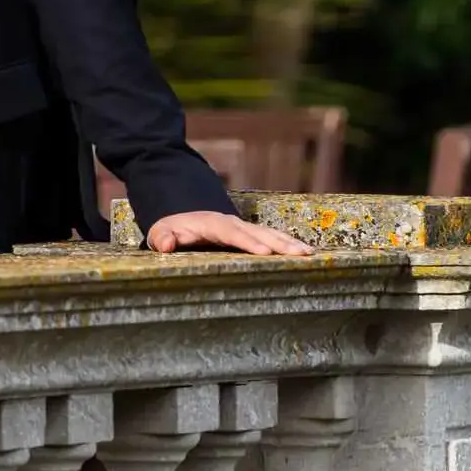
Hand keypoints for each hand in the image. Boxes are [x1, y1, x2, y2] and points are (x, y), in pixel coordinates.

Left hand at [145, 211, 312, 255]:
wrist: (183, 216)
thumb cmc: (173, 230)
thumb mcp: (162, 232)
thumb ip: (163, 238)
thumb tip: (166, 244)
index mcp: (212, 224)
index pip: (231, 233)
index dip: (248, 242)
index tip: (265, 251)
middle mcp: (232, 223)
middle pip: (258, 232)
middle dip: (279, 243)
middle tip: (298, 254)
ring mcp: (244, 226)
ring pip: (270, 233)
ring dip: (289, 242)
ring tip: (308, 254)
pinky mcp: (252, 233)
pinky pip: (273, 236)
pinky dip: (289, 243)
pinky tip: (306, 252)